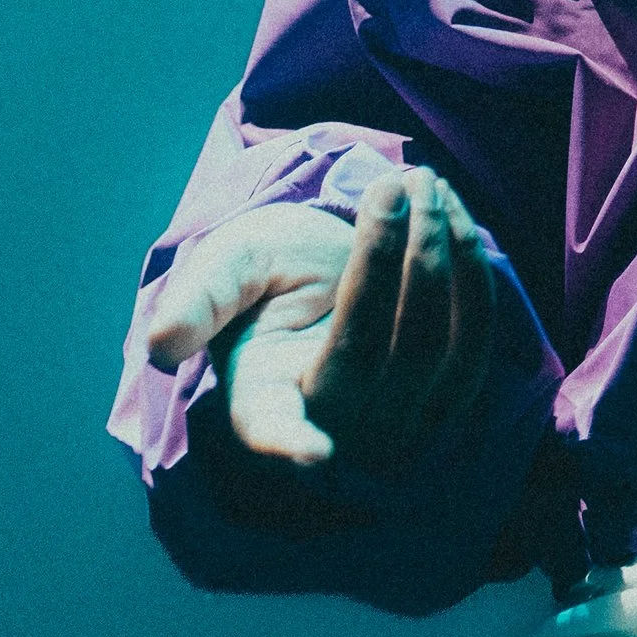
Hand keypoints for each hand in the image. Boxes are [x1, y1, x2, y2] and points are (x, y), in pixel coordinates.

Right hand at [143, 166, 499, 472]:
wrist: (329, 269)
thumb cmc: (269, 273)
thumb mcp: (227, 269)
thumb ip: (199, 299)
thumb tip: (162, 344)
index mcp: (262, 402)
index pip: (275, 428)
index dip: (291, 443)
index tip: (316, 453)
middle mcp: (333, 425)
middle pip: (375, 354)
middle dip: (391, 258)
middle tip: (394, 183)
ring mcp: (397, 421)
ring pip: (434, 347)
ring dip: (438, 253)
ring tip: (423, 182)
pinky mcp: (450, 395)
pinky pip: (475, 337)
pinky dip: (470, 267)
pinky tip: (451, 212)